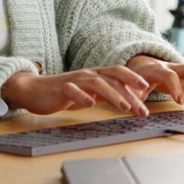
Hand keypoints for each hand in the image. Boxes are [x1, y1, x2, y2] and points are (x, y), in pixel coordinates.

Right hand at [0, 66, 152, 116]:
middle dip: (130, 94)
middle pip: (113, 80)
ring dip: (112, 95)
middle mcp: (88, 75)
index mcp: (96, 75)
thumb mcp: (90, 93)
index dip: (134, 78)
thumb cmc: (65, 92)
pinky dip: (82, 96)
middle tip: (143, 110)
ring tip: (124, 107)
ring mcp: (75, 81)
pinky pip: (72, 90)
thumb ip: (106, 94)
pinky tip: (90, 104)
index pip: (119, 73)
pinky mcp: (61, 89)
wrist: (35, 90)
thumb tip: (129, 100)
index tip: (148, 89)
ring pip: (97, 84)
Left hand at [125, 55, 183, 104]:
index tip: (180, 102)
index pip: (169, 74)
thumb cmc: (135, 79)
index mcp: (156, 69)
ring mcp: (182, 69)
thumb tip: (136, 111)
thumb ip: (133, 97)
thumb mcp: (130, 87)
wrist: (140, 64)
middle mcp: (172, 66)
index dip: (175, 87)